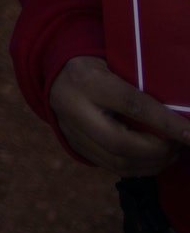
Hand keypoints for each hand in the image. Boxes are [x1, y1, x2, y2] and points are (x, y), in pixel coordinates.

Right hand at [49, 56, 189, 176]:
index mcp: (87, 81)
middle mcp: (75, 110)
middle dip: (158, 150)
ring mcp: (72, 132)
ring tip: (172, 152)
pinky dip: (140, 168)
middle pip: (120, 143)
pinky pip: (112, 168)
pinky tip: (155, 159)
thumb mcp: (113, 63)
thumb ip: (139, 85)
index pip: (132, 105)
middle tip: (180, 144)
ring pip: (117, 162)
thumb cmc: (94, 66)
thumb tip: (178, 109)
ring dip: (152, 163)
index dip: (165, 122)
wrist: (54, 75)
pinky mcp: (76, 147)